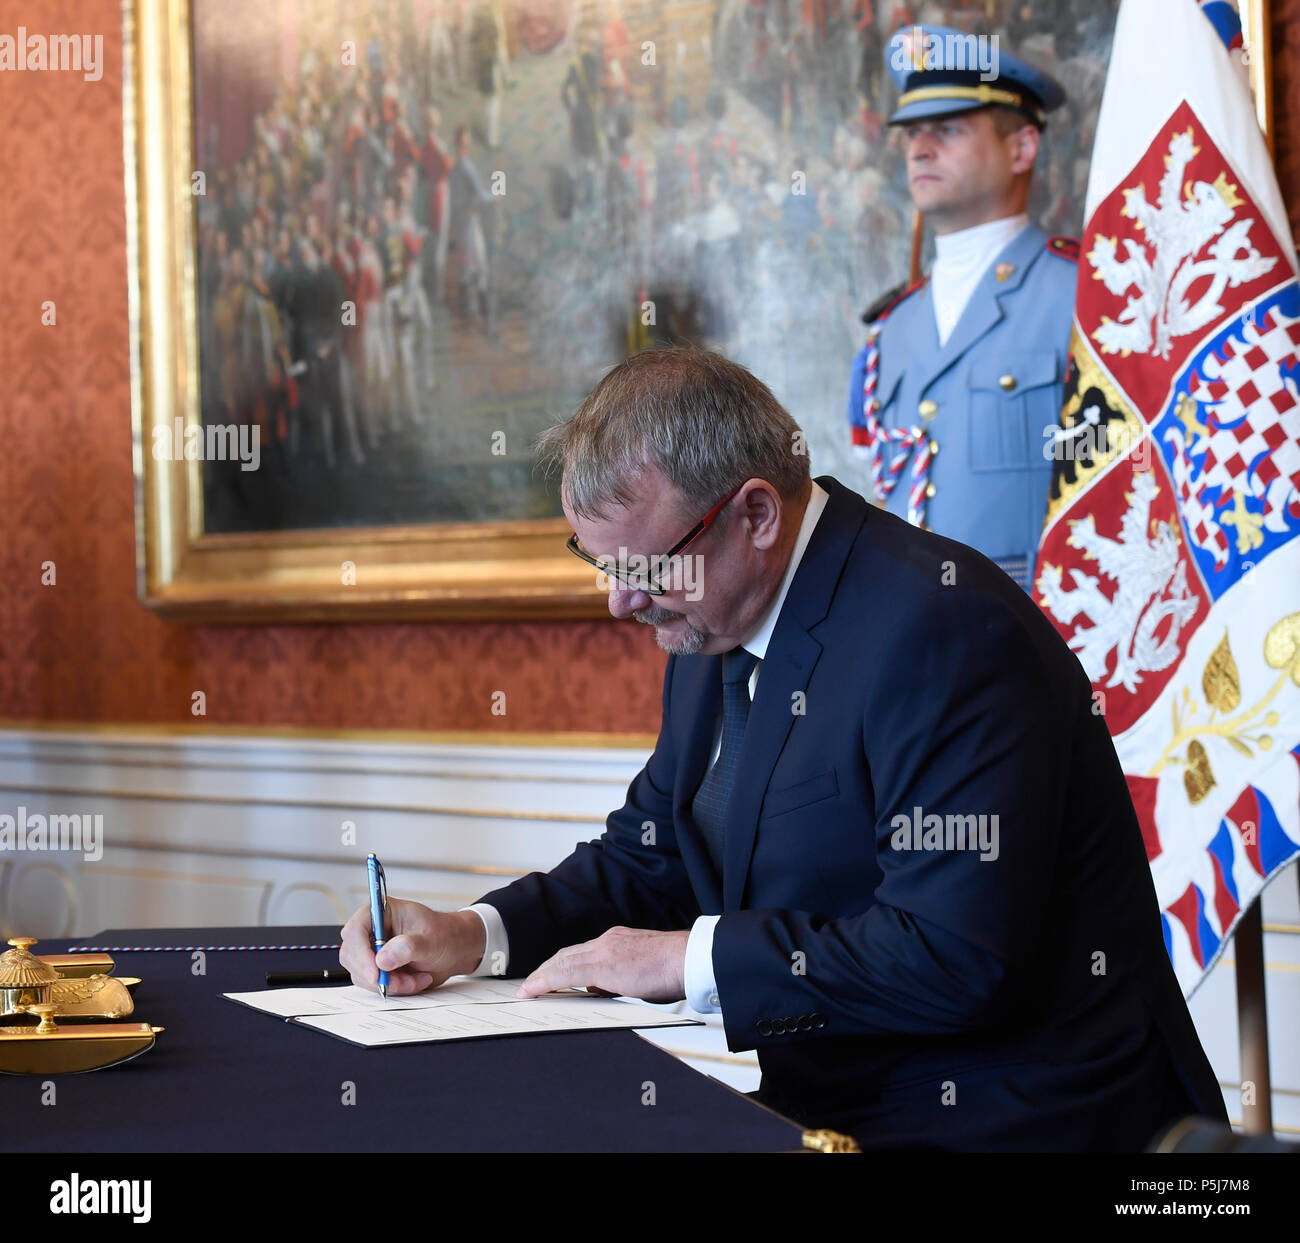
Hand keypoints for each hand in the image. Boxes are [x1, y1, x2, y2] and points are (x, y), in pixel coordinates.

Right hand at [339, 898, 485, 994]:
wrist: (455, 950)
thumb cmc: (445, 935)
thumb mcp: (432, 939)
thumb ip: (409, 947)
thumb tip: (383, 959)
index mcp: (382, 911)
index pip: (356, 930)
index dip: (361, 953)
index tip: (375, 974)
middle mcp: (372, 929)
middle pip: (352, 955)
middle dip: (376, 974)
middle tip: (402, 982)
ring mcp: (372, 950)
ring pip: (362, 974)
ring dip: (388, 983)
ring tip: (416, 979)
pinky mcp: (376, 967)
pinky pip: (373, 984)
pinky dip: (393, 988)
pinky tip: (414, 981)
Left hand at [515, 927, 689, 1003]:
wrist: (687, 958)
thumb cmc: (674, 967)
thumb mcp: (641, 970)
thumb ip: (618, 976)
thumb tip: (599, 987)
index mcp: (617, 940)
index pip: (581, 952)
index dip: (561, 963)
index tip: (549, 975)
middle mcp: (606, 941)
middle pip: (566, 955)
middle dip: (546, 969)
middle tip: (531, 984)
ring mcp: (604, 951)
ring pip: (562, 962)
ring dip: (541, 977)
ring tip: (527, 990)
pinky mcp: (603, 966)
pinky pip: (565, 974)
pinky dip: (546, 982)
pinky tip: (534, 990)